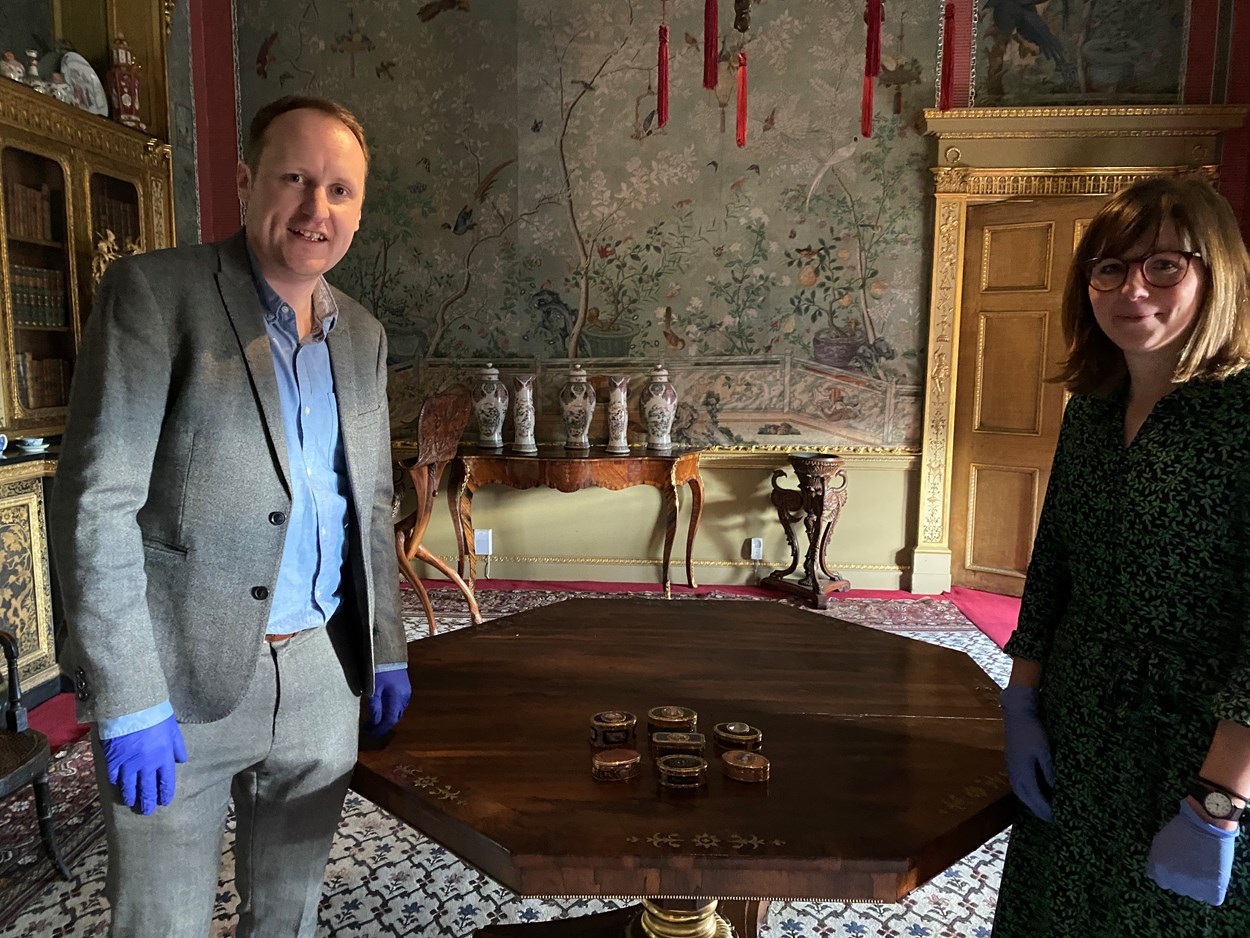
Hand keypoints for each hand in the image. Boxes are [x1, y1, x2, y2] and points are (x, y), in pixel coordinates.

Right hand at [100, 715, 187, 814]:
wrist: (131, 706)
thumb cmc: (155, 713)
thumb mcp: (173, 729)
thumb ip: (177, 746)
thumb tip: (181, 761)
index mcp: (164, 758)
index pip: (166, 782)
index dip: (165, 794)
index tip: (164, 802)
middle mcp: (147, 765)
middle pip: (147, 790)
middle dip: (148, 802)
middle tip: (147, 811)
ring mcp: (129, 765)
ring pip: (130, 788)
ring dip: (132, 797)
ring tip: (132, 803)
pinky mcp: (113, 761)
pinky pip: (114, 777)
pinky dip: (116, 783)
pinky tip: (118, 786)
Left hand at [364, 668, 411, 735]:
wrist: (388, 653)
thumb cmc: (378, 669)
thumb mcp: (373, 689)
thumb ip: (374, 707)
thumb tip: (374, 723)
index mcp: (397, 698)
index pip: (390, 720)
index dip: (380, 729)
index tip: (370, 732)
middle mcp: (404, 697)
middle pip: (395, 718)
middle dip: (383, 725)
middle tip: (371, 728)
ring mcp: (406, 692)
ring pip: (398, 711)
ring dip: (388, 717)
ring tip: (375, 718)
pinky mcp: (405, 687)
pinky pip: (400, 704)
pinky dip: (391, 709)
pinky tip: (383, 707)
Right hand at [1000, 684, 1053, 821]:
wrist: (1017, 714)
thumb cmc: (1033, 731)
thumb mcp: (1045, 750)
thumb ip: (1049, 771)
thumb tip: (1056, 790)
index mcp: (1023, 773)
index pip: (1035, 798)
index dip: (1046, 810)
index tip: (1058, 820)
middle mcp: (1015, 774)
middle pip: (1026, 799)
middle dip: (1038, 811)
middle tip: (1052, 820)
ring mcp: (1011, 769)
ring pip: (1021, 793)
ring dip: (1032, 803)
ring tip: (1043, 810)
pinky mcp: (1011, 763)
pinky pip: (1019, 786)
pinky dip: (1027, 794)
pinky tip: (1035, 793)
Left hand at [1147, 799, 1238, 905]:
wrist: (1207, 824)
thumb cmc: (1183, 828)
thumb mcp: (1160, 841)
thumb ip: (1155, 858)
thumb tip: (1153, 873)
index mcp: (1158, 869)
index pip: (1160, 880)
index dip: (1169, 871)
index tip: (1178, 864)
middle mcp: (1172, 882)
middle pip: (1177, 887)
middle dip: (1182, 878)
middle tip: (1193, 863)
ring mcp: (1192, 888)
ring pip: (1194, 894)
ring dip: (1199, 885)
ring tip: (1204, 867)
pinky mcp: (1212, 891)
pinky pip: (1212, 898)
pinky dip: (1214, 890)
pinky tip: (1214, 877)